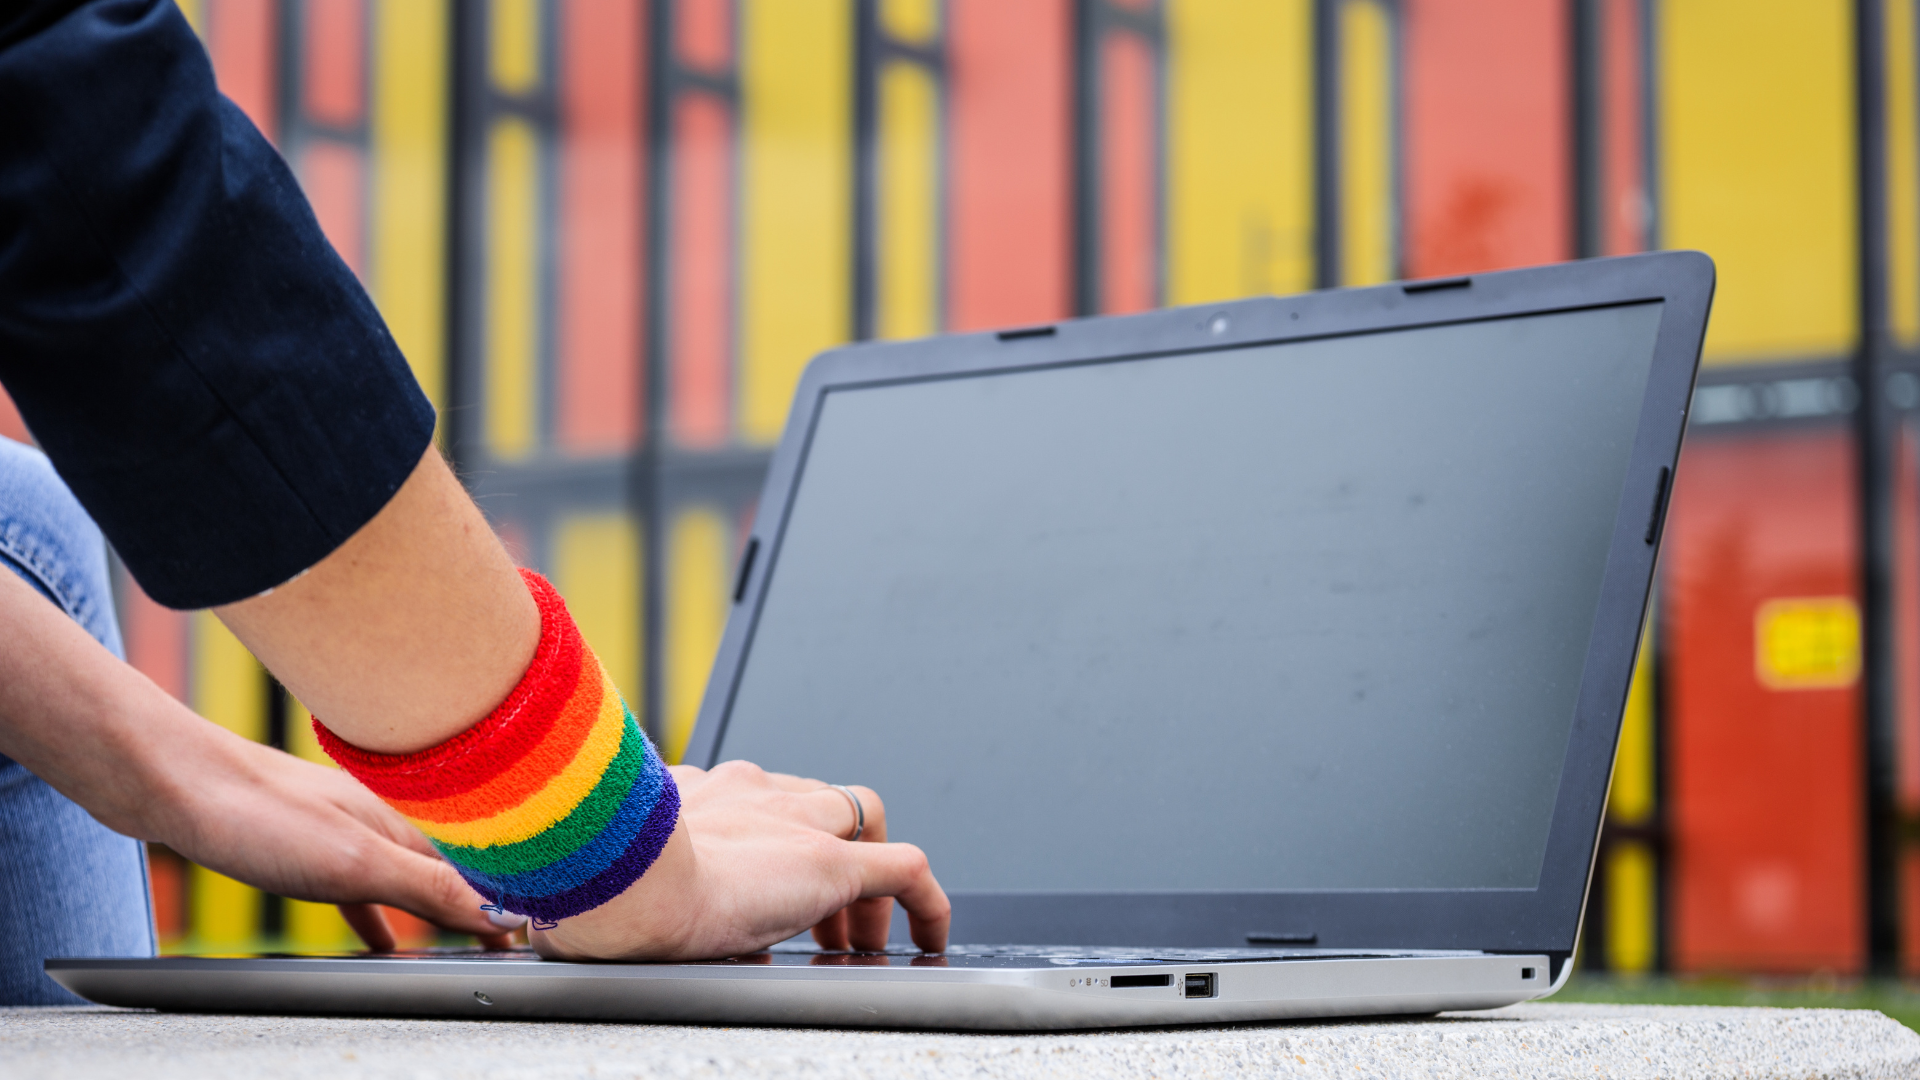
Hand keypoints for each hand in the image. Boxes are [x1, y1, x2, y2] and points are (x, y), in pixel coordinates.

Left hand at [149, 732, 517, 951]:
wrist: (171, 783)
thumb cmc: (256, 814)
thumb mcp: (354, 864)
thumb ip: (428, 889)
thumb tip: (500, 913)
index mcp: (402, 822)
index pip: (475, 868)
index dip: (507, 901)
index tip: (532, 934)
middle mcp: (380, 820)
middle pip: (447, 869)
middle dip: (481, 903)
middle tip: (505, 944)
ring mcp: (342, 829)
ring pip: (406, 876)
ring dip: (434, 909)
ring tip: (456, 945)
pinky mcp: (305, 843)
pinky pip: (362, 886)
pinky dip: (380, 913)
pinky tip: (375, 934)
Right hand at [530, 760, 948, 960]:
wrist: (620, 883)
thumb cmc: (597, 886)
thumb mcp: (610, 872)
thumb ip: (626, 878)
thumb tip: (607, 924)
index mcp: (697, 794)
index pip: (759, 798)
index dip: (777, 837)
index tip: (767, 883)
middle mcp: (750, 792)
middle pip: (814, 805)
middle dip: (823, 856)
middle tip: (819, 922)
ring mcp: (795, 822)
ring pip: (861, 825)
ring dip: (862, 885)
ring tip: (857, 939)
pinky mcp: (831, 861)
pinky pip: (904, 871)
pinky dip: (926, 902)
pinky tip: (930, 935)